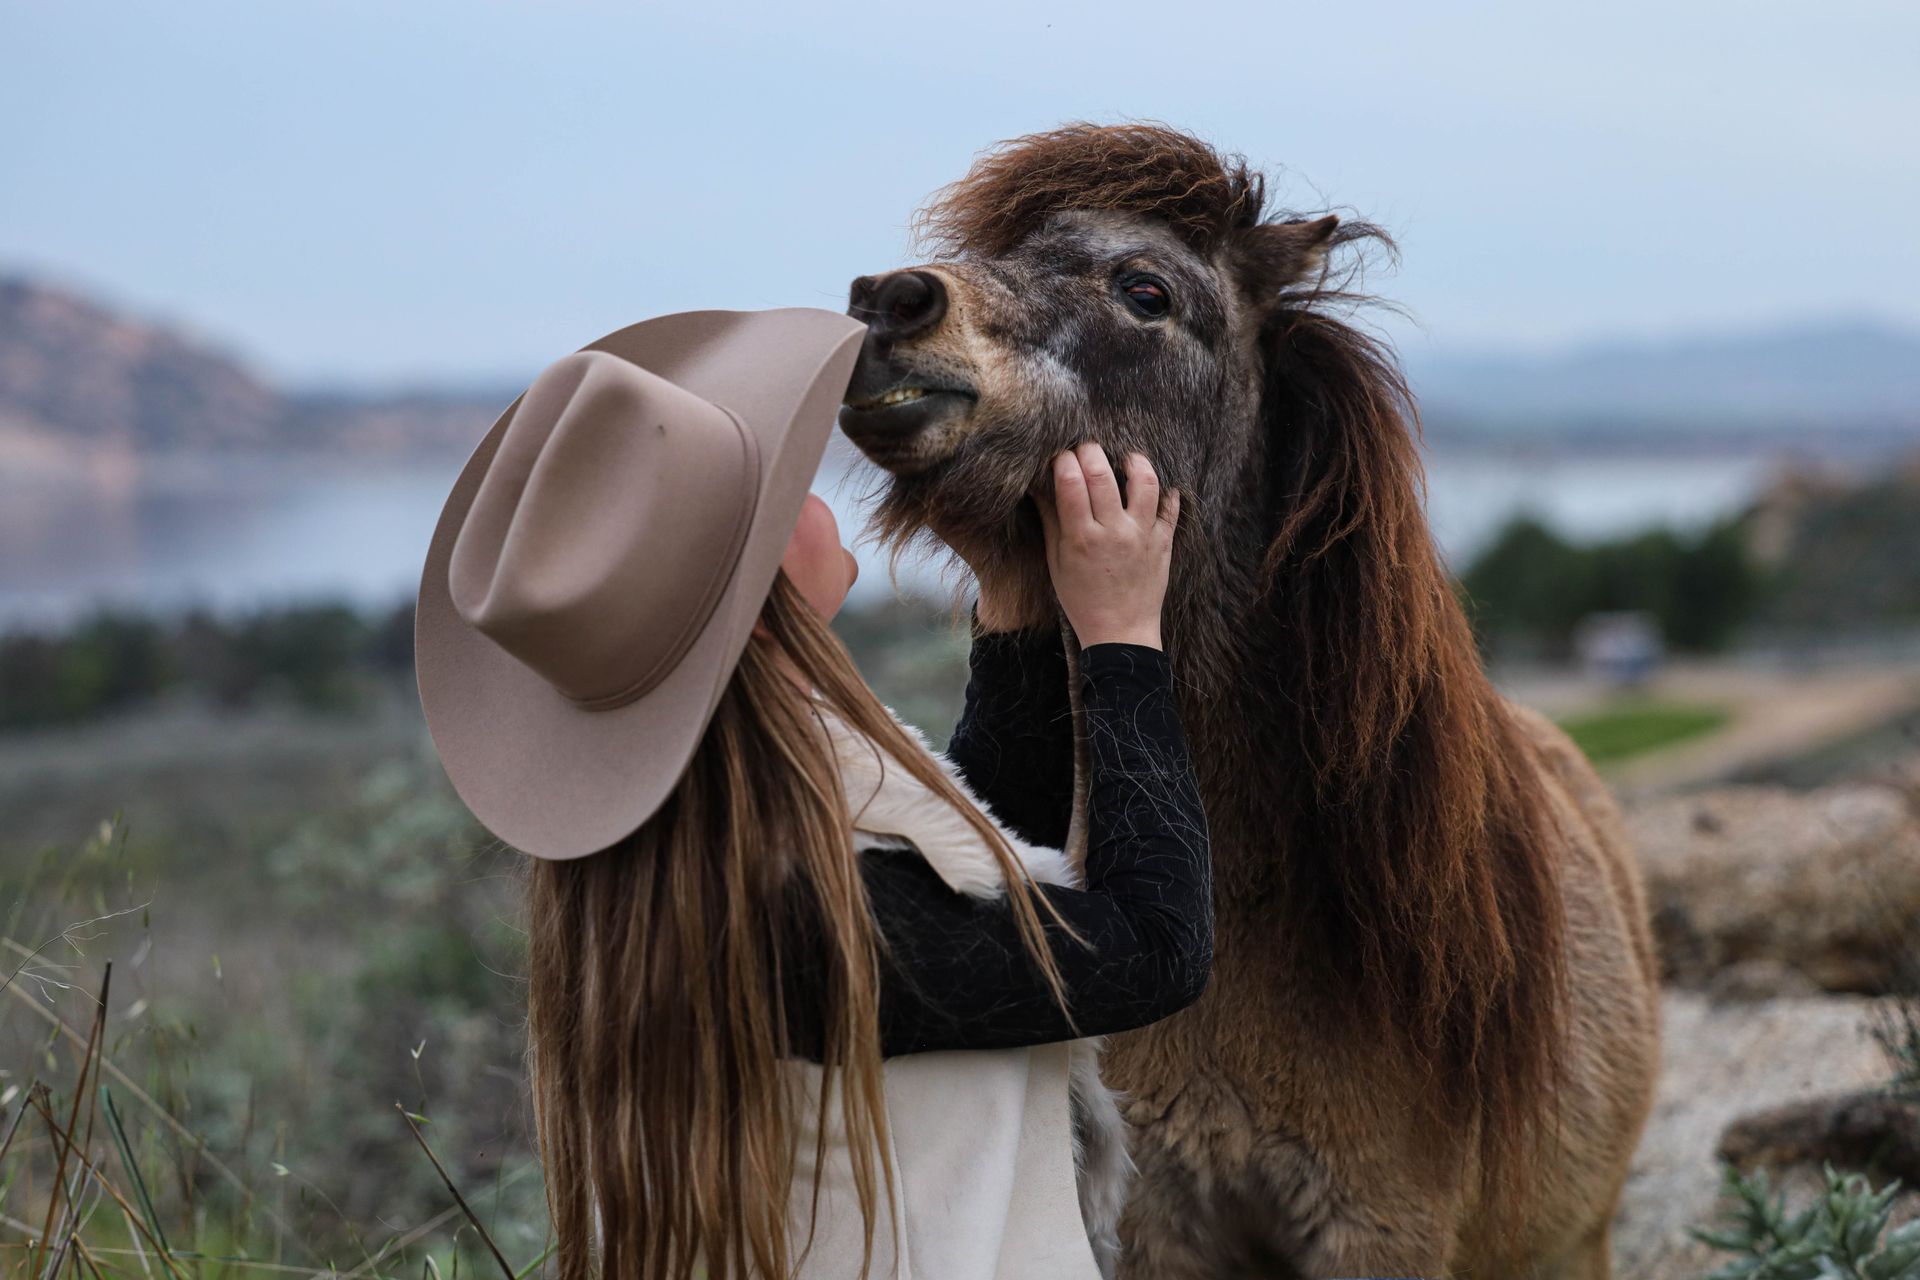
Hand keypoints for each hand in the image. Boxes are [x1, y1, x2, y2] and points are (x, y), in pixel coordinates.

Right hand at [1036, 444, 1178, 649]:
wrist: (1120, 631)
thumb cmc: (1082, 599)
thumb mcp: (1057, 563)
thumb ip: (1052, 521)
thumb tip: (1039, 485)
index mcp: (1082, 538)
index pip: (1071, 484)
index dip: (1064, 461)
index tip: (1060, 455)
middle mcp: (1114, 533)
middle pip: (1103, 476)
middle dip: (1091, 451)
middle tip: (1086, 447)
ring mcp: (1142, 536)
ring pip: (1145, 483)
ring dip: (1135, 462)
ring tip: (1126, 458)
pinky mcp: (1164, 542)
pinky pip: (1172, 509)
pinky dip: (1168, 492)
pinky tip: (1159, 486)